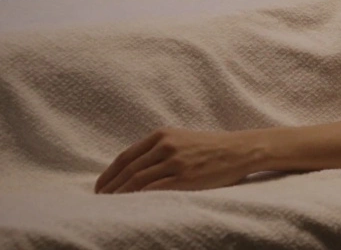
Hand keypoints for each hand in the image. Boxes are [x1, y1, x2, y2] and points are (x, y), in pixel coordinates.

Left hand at [95, 127, 266, 193]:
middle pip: (128, 170)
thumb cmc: (212, 147)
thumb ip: (159, 148)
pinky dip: (139, 198)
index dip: (108, 174)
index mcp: (162, 135)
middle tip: (100, 202)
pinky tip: (132, 206)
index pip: (125, 157)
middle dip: (110, 188)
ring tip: (112, 206)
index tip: (100, 188)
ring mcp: (175, 161)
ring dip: (121, 195)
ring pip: (137, 180)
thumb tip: (133, 169)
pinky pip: (154, 190)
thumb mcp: (182, 139)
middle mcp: (166, 145)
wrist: (240, 150)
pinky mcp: (185, 177)